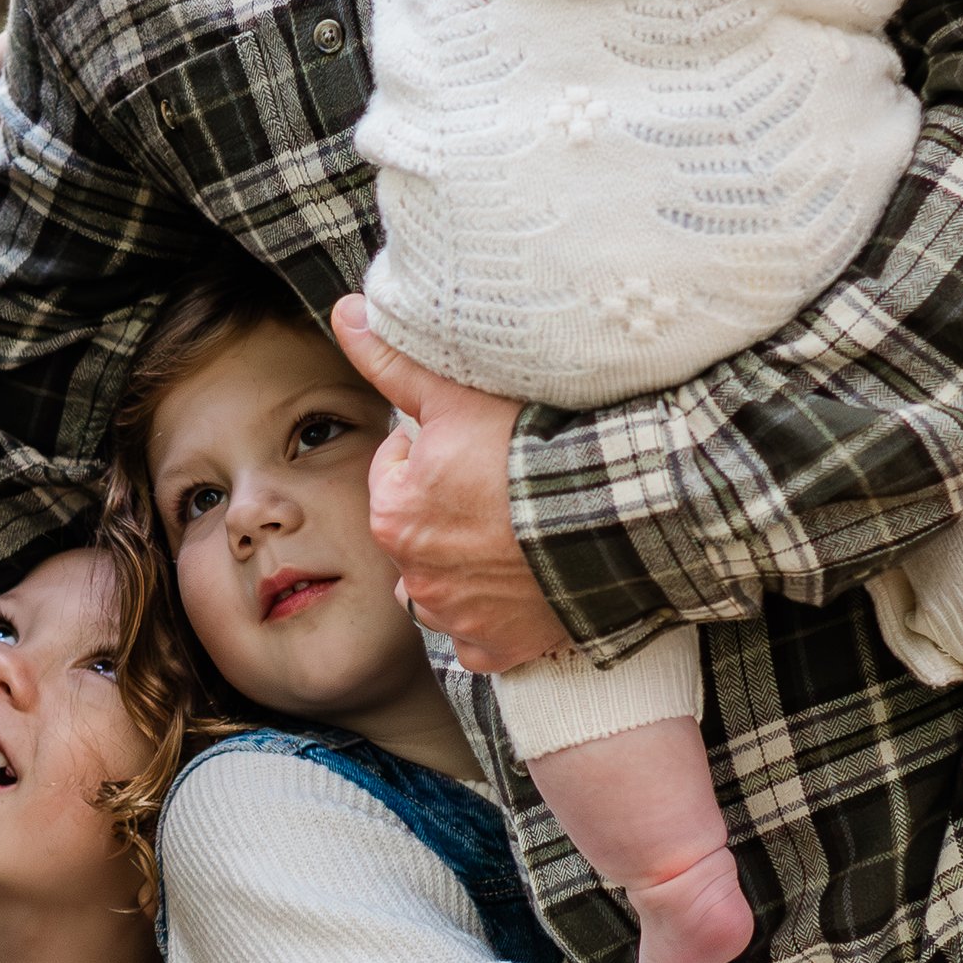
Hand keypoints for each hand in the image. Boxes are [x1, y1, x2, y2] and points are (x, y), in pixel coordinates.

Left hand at [330, 298, 570, 675]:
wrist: (616, 518)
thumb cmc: (536, 455)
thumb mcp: (459, 396)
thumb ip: (395, 361)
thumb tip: (346, 315)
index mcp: (393, 515)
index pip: (397, 474)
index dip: (434, 454)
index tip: (473, 449)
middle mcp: (414, 575)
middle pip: (420, 530)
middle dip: (448, 511)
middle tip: (500, 488)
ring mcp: (458, 618)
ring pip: (444, 586)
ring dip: (465, 567)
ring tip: (513, 535)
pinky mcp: (499, 648)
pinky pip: (482, 635)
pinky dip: (496, 616)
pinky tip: (523, 585)